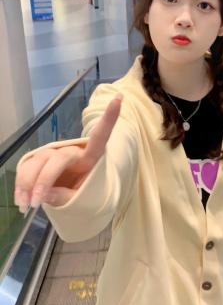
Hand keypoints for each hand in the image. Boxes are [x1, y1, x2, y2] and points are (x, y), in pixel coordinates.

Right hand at [14, 94, 122, 211]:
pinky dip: (20, 184)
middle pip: (58, 159)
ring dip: (28, 184)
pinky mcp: (40, 159)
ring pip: (38, 161)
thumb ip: (66, 197)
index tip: (120, 98)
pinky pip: (26, 167)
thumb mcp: (83, 201)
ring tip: (26, 206)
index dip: (110, 118)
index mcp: (92, 158)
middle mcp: (73, 151)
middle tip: (37, 202)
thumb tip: (44, 194)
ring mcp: (55, 153)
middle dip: (44, 180)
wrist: (73, 196)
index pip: (101, 136)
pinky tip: (20, 200)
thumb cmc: (84, 194)